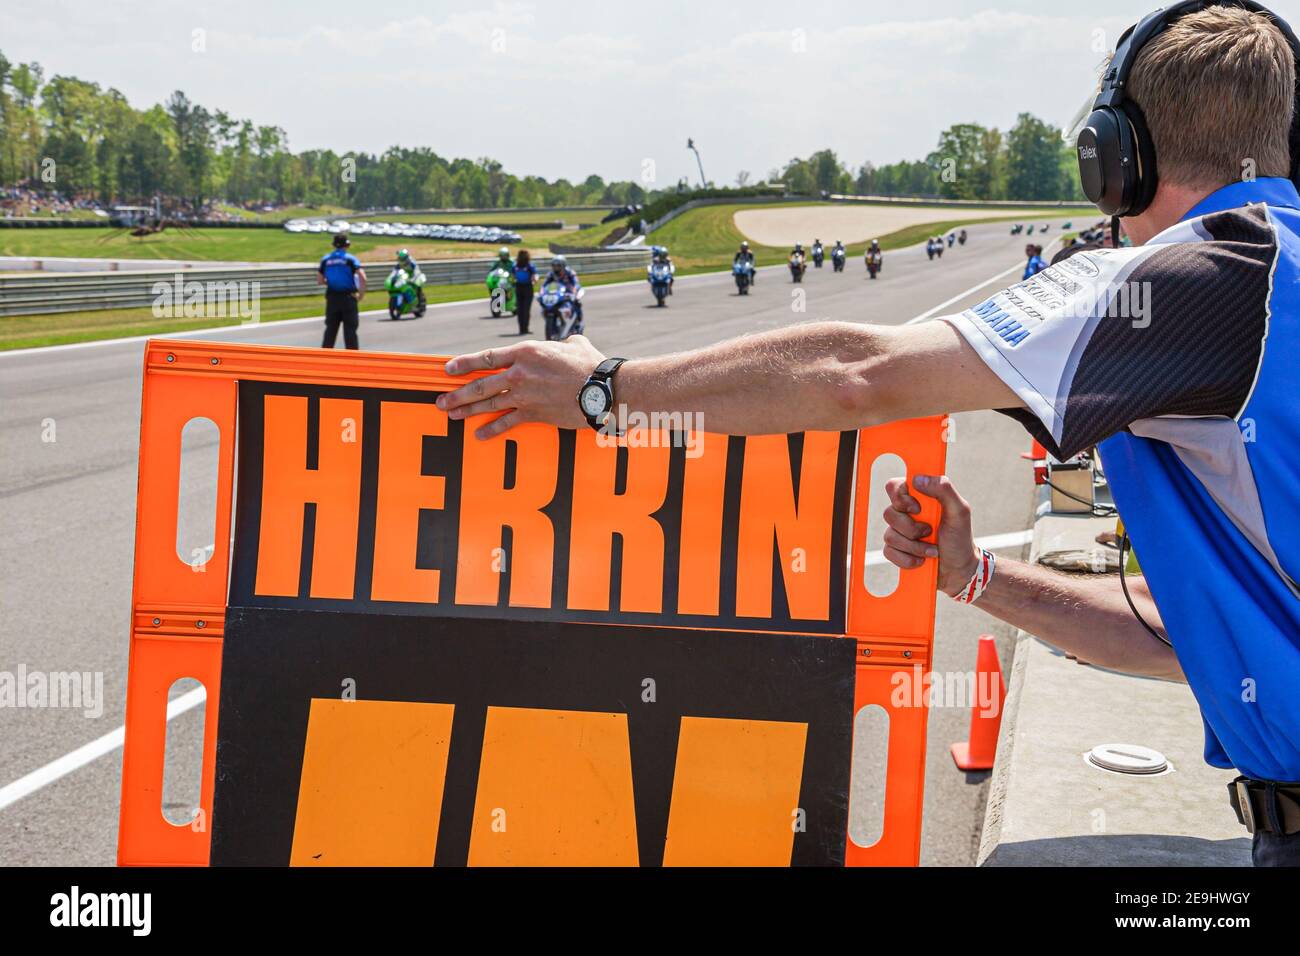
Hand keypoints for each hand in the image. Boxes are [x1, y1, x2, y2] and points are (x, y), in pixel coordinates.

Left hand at [436, 335, 605, 438]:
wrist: (604, 390)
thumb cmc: (592, 365)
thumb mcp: (575, 345)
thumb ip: (563, 343)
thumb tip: (566, 344)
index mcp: (526, 352)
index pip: (487, 358)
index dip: (464, 363)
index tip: (448, 369)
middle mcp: (520, 373)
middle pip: (480, 384)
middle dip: (458, 394)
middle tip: (441, 401)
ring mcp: (525, 395)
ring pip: (488, 404)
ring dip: (467, 411)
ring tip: (452, 416)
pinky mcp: (534, 414)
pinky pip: (507, 422)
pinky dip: (492, 429)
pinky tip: (479, 434)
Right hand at [882, 474, 980, 596]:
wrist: (959, 570)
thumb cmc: (960, 538)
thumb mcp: (959, 511)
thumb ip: (944, 489)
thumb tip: (917, 479)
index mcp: (919, 498)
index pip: (894, 486)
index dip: (901, 497)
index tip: (917, 509)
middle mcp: (906, 513)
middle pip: (889, 513)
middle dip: (911, 528)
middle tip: (929, 532)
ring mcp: (899, 532)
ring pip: (889, 535)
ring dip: (914, 547)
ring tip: (932, 550)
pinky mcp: (896, 550)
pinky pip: (889, 552)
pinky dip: (908, 559)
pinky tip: (921, 560)